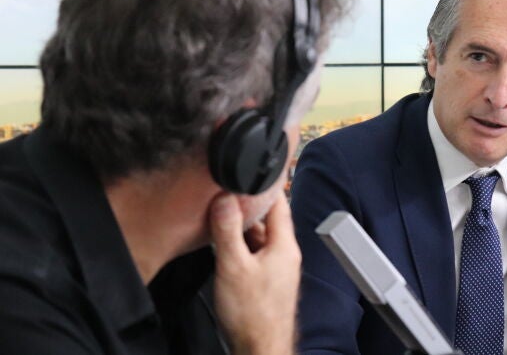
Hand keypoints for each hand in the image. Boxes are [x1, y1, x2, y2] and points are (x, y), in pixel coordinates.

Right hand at [209, 193, 300, 354]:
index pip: (278, 203)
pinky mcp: (266, 282)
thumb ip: (228, 231)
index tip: (249, 172)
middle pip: (266, 221)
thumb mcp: (233, 266)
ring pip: (259, 239)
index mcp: (284, 246)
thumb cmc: (253, 315)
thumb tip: (225, 199)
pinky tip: (223, 250)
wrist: (261, 349)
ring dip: (241, 230)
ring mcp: (276, 269)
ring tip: (217, 221)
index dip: (263, 186)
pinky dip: (240, 248)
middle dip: (245, 209)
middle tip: (223, 196)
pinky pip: (254, 255)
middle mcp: (284, 254)